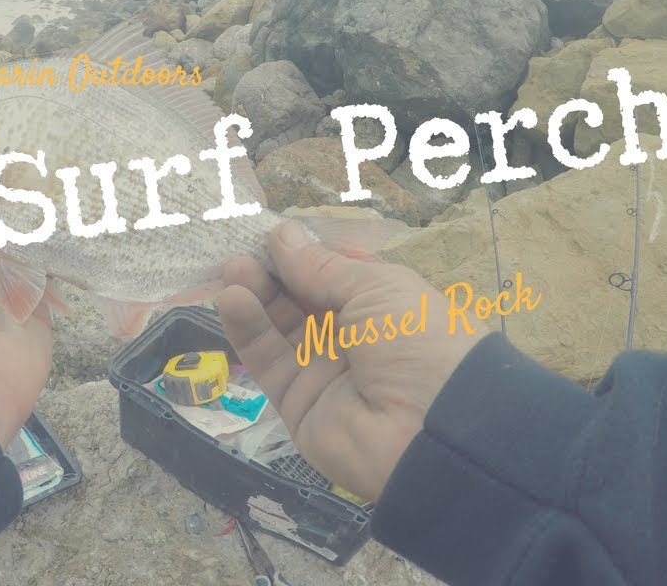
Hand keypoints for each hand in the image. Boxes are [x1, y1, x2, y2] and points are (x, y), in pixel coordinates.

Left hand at [0, 119, 51, 447]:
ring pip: (28, 222)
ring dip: (49, 199)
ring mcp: (0, 270)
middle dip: (17, 168)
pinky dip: (73, 236)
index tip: (2, 108)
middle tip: (54, 123)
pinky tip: (95, 200)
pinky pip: (57, 256)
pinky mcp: (38, 293)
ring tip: (81, 152)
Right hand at [218, 220, 483, 500]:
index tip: (269, 234)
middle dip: (272, 273)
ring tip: (233, 272)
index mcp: (384, 305)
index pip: (334, 274)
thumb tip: (281, 234)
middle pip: (302, 300)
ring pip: (280, 329)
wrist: (433, 432)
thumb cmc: (418, 340)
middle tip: (241, 251)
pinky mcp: (297, 403)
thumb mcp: (377, 289)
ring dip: (255, 297)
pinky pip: (269, 363)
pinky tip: (233, 301)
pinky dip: (248, 332)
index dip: (303, 254)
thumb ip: (320, 267)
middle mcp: (354, 337)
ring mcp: (324, 371)